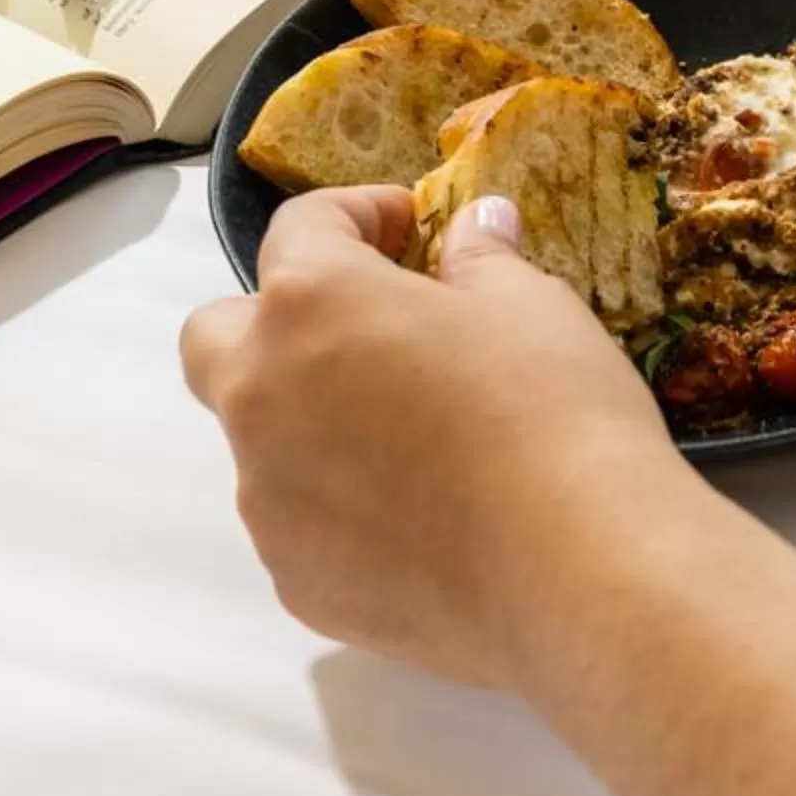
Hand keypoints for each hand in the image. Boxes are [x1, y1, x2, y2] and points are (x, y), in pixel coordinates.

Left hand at [181, 188, 684, 688]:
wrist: (576, 574)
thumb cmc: (552, 411)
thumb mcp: (531, 304)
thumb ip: (480, 259)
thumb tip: (475, 227)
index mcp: (309, 304)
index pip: (300, 226)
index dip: (359, 214)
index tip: (413, 228)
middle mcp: (259, 396)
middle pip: (219, 335)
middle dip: (278, 319)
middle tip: (367, 328)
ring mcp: (266, 501)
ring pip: (261, 437)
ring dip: (314, 418)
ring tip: (416, 438)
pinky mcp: (294, 581)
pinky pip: (299, 520)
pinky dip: (341, 503)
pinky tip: (425, 516)